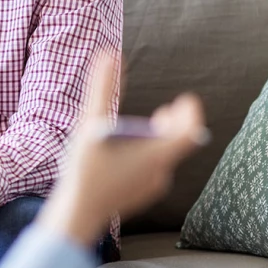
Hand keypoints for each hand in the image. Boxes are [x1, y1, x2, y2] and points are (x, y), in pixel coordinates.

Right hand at [37, 57, 206, 247]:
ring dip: (162, 138)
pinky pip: (154, 170)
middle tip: (174, 108)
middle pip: (180, 144)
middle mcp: (160, 172)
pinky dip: (151, 154)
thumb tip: (109, 53)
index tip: (187, 99)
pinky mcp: (139, 196)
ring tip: (154, 125)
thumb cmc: (84, 170)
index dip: (190, 113)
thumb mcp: (90, 124)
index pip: (189, 131)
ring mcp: (151, 187)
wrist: (77, 214)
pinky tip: (131, 152)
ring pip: (166, 157)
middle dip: (177, 123)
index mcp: (156, 155)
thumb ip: (101, 87)